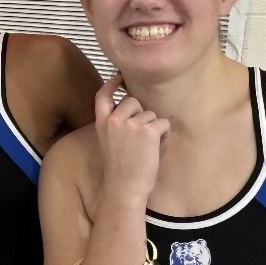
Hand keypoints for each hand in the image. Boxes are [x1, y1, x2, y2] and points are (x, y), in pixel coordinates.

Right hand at [94, 74, 169, 203]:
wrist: (124, 187)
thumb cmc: (119, 169)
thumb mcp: (109, 143)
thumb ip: (116, 125)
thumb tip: (135, 112)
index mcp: (101, 123)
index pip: (102, 96)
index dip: (111, 84)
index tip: (119, 77)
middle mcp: (114, 120)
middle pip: (133, 101)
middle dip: (141, 113)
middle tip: (140, 135)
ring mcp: (131, 124)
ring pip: (150, 114)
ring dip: (153, 127)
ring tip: (147, 147)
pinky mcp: (148, 131)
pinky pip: (163, 124)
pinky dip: (164, 136)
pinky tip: (156, 149)